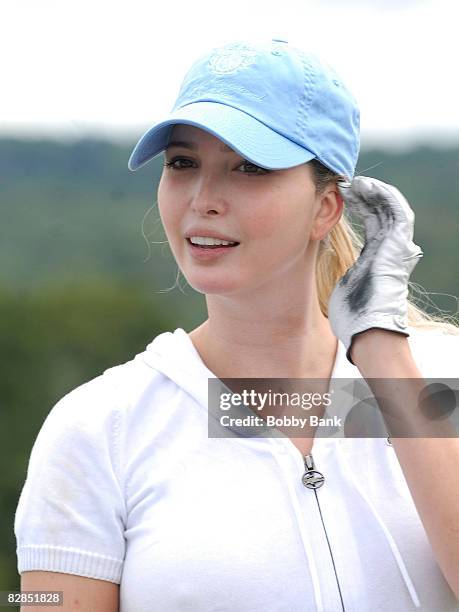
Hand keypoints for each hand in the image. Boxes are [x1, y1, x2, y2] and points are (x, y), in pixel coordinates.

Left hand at [327, 176, 423, 364]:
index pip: (370, 222)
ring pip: (389, 208)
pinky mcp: (398, 246)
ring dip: (373, 192)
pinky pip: (397, 212)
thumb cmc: (353, 313)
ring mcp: (395, 247)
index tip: (341, 194)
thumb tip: (320, 263)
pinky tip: (368, 187)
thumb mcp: (342, 283)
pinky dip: (385, 197)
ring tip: (355, 181)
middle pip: (379, 212)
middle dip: (364, 195)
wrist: (369, 327)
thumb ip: (338, 269)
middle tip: (345, 183)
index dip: (358, 205)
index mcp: (376, 256)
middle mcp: (388, 249)